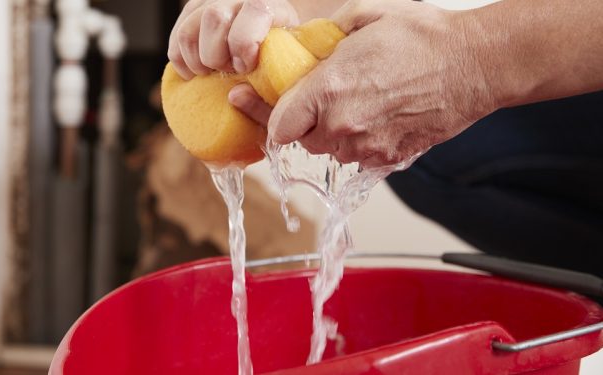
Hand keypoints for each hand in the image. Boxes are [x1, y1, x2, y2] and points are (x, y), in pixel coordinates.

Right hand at [168, 0, 298, 79]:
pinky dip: (182, 62)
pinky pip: (176, 39)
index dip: (245, 43)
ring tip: (214, 72)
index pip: (254, 9)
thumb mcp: (286, 70)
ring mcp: (210, 0)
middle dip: (218, 56)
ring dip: (198, 62)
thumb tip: (234, 96)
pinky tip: (198, 72)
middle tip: (230, 70)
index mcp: (269, 2)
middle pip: (213, 18)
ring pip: (188, 31)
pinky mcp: (192, 11)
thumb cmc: (282, 58)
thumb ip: (269, 88)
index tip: (246, 66)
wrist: (274, 36)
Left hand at [231, 0, 496, 167]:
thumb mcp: (363, 17)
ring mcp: (367, 148)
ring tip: (344, 101)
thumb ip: (322, 34)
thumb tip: (298, 43)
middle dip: (296, 119)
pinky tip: (368, 114)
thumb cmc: (425, 37)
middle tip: (300, 97)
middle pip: (299, 139)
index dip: (261, 113)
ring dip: (325, 130)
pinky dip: (353, 139)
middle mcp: (344, 126)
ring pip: (327, 149)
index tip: (247, 100)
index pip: (276, 125)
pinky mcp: (388, 159)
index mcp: (330, 90)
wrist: (477, 65)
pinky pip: (356, 155)